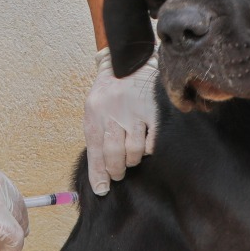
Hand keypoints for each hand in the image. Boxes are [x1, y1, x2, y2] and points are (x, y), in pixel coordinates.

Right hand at [0, 147, 29, 250]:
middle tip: (3, 237)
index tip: (1, 217)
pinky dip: (12, 249)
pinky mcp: (1, 221)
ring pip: (19, 221)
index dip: (6, 208)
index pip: (7, 191)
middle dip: (14, 222)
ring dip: (10, 236)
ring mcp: (1, 202)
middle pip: (17, 205)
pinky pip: (15, 238)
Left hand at [83, 48, 158, 195]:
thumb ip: (97, 134)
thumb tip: (99, 170)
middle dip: (115, 170)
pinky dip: (150, 148)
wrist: (130, 61)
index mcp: (95, 111)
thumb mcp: (96, 107)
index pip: (94, 150)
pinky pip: (153, 142)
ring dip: (132, 159)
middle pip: (114, 154)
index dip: (98, 173)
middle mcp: (113, 112)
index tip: (102, 190)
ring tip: (131, 155)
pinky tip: (146, 142)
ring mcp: (135, 111)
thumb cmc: (111, 90)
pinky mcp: (154, 111)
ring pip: (134, 151)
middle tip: (118, 173)